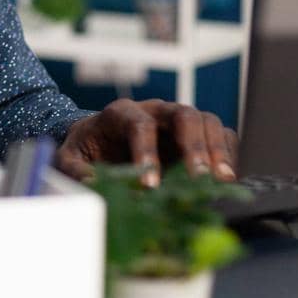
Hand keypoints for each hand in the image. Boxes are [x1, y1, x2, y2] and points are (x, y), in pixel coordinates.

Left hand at [55, 99, 236, 187]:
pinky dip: (228, 155)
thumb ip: (77, 172)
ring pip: (207, 121)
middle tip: (200, 177)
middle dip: (194, 145)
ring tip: (222, 180)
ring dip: (217, 150)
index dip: (147, 152)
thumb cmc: (86, 149)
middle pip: (183, 114)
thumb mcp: (70, 159)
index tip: (149, 186)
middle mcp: (155, 111)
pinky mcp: (196, 136)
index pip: (139, 124)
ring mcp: (178, 121)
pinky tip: (226, 180)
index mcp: (121, 113)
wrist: (98, 142)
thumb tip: (93, 187)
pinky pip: (221, 136)